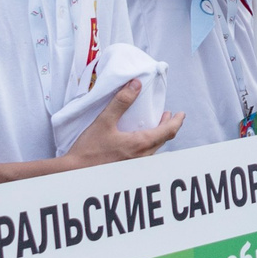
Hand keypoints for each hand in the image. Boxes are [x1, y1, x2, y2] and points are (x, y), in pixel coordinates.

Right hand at [66, 81, 182, 164]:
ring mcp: (136, 165)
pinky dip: (148, 144)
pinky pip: (145, 155)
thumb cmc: (89, 150)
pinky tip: (139, 140)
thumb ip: (121, 102)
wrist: (74, 173)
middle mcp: (142, 157)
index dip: (177, 121)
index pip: (169, 131)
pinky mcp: (128, 170)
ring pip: (154, 149)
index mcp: (141, 144)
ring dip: (158, 136)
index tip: (181, 114)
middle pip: (163, 140)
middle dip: (168, 126)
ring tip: (155, 125)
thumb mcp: (104, 121)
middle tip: (168, 116)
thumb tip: (136, 84)